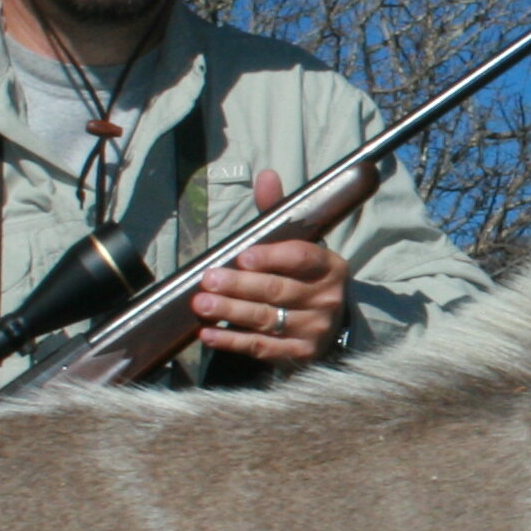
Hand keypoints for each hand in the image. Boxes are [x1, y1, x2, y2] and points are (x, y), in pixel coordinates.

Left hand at [192, 165, 377, 365]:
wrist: (329, 324)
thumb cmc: (304, 277)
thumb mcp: (298, 244)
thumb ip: (278, 214)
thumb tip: (266, 176)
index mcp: (330, 265)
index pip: (302, 257)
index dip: (271, 257)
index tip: (242, 256)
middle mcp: (328, 298)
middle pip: (278, 290)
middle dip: (239, 285)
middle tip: (208, 279)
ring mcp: (315, 329)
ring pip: (266, 319)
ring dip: (230, 312)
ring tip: (200, 304)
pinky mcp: (300, 354)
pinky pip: (260, 347)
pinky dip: (231, 341)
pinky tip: (208, 333)